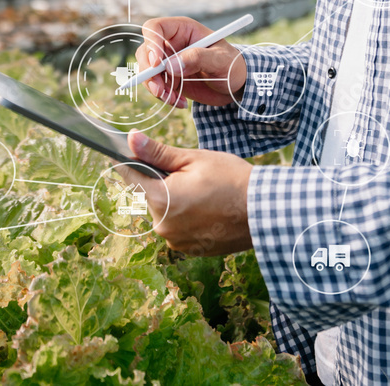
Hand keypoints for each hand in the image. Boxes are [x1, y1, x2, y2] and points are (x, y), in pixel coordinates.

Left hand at [120, 130, 252, 255]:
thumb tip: (130, 139)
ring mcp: (176, 242)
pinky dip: (187, 218)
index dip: (129, 162)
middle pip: (150, 196)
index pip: (130, 177)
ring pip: (165, 213)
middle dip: (162, 183)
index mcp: (160, 200)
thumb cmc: (231, 179)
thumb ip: (157, 152)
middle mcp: (162, 226)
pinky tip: (207, 209)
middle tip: (189, 174)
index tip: (125, 153)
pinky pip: (179, 228)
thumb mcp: (193, 159)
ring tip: (203, 192)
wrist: (264, 211)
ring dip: (175, 202)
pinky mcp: (190, 250)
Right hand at [135, 17, 247, 108]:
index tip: (156, 64)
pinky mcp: (170, 79)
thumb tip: (170, 66)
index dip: (151, 43)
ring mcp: (168, 62)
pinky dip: (164, 97)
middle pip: (145, 52)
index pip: (155, 28)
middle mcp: (172, 44)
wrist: (237, 85)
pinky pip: (157, 87)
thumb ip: (197, 58)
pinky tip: (181, 103)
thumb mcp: (220, 59)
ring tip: (174, 99)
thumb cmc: (232, 65)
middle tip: (160, 90)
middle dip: (149, 73)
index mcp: (183, 30)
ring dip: (156, 88)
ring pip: (147, 72)